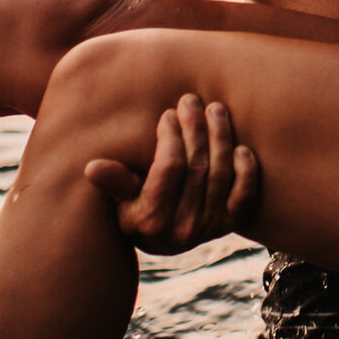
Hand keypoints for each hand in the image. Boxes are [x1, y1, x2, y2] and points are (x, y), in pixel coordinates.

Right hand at [84, 94, 258, 254]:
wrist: (165, 238)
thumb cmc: (136, 208)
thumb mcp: (120, 199)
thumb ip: (113, 182)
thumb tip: (91, 167)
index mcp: (152, 220)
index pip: (169, 168)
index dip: (171, 137)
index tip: (168, 114)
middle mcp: (185, 228)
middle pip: (198, 166)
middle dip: (195, 127)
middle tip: (191, 100)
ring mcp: (211, 226)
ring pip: (222, 174)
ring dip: (221, 137)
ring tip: (216, 109)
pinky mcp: (231, 223)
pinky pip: (245, 195)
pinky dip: (246, 170)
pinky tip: (241, 147)